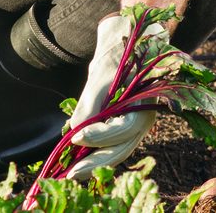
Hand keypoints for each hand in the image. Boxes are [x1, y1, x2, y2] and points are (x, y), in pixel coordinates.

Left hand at [64, 13, 166, 178]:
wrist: (127, 42)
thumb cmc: (118, 54)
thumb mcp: (102, 73)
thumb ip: (90, 103)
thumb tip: (73, 132)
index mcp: (145, 103)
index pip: (123, 128)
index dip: (99, 136)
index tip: (75, 137)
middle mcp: (144, 119)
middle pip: (122, 148)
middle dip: (96, 162)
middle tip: (70, 173)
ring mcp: (136, 125)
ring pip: (118, 151)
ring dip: (95, 163)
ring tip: (72, 173)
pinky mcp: (126, 126)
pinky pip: (113, 146)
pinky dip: (97, 154)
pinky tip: (79, 161)